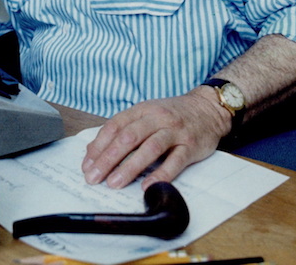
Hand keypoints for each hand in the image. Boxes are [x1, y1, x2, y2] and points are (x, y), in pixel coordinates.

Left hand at [82, 88, 231, 189]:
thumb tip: (93, 151)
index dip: (98, 146)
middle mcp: (157, 117)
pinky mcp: (191, 145)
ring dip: (130, 167)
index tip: (87, 165)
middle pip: (128, 137)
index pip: (115, 126)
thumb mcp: (146, 115)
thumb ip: (122, 130)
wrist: (209, 109)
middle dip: (108, 159)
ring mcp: (175, 131)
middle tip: (94, 177)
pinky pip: (175, 161)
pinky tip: (147, 186)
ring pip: (150, 148)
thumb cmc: (173, 115)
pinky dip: (161, 174)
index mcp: (142, 109)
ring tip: (114, 183)